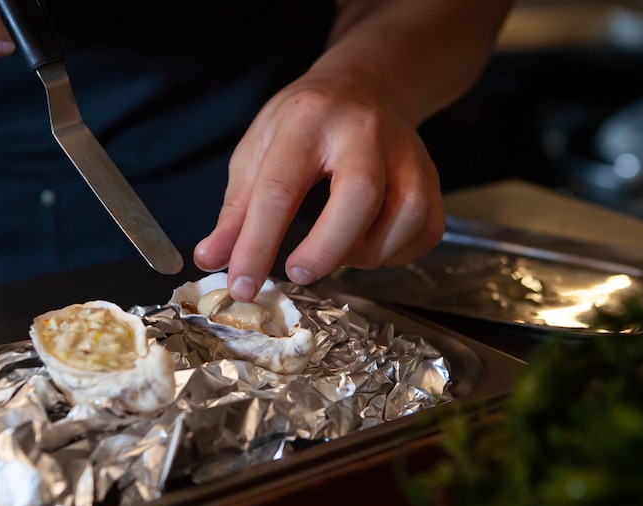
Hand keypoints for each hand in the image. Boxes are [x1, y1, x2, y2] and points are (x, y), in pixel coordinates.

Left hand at [193, 74, 444, 302]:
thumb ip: (236, 209)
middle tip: (299, 273)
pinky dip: (396, 253)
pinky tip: (367, 248)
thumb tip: (210, 260)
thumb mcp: (258, 150)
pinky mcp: (431, 176)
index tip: (242, 284)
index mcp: (307, 120)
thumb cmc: (305, 121)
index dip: (258, 245)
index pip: (279, 189)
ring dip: (367, 252)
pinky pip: (426, 228)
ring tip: (336, 253)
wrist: (366, 83)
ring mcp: (407, 152)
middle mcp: (363, 131)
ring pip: (404, 213)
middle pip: (360, 195)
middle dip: (326, 248)